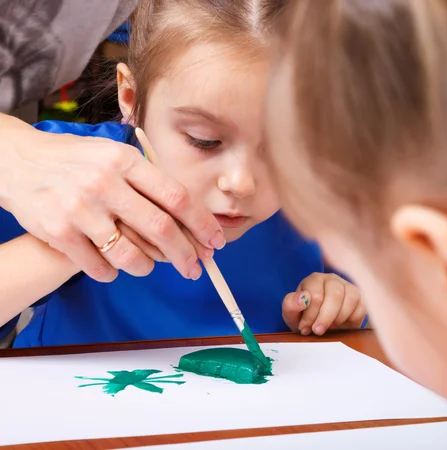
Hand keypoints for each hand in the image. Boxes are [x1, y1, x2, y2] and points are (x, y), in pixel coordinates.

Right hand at [0, 115, 224, 281]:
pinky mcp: (59, 232)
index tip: (216, 241)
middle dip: (186, 254)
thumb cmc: (76, 161)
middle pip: (161, 229)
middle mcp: (105, 183)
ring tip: (149, 267)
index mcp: (125, 161)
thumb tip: (190, 218)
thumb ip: (147, 182)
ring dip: (147, 267)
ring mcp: (80, 209)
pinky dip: (112, 273)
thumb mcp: (113, 156)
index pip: (176, 196)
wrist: (16, 161)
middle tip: (195, 268)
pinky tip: (114, 268)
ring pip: (130, 255)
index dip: (202, 223)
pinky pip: (99, 267)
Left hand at [282, 273, 365, 335]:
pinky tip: (342, 324)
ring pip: (350, 299)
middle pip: (334, 295)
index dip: (310, 315)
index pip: (315, 294)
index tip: (305, 328)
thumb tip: (302, 299)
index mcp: (314, 279)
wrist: (320, 326)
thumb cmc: (305, 317)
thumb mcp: (291, 314)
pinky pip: (361, 308)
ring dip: (338, 319)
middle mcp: (333, 279)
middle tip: (318, 331)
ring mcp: (349, 287)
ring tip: (330, 328)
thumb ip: (290, 304)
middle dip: (325, 318)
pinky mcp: (361, 298)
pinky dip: (351, 320)